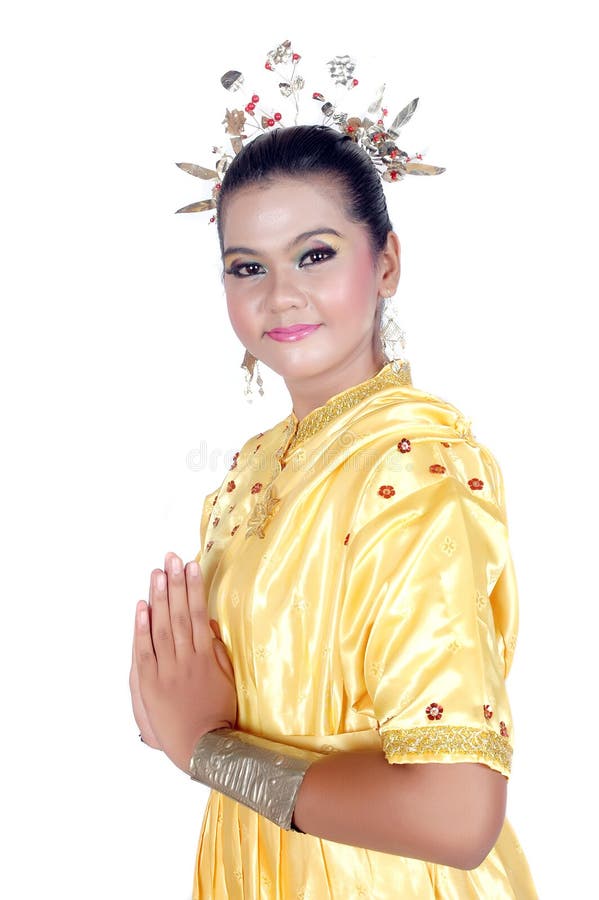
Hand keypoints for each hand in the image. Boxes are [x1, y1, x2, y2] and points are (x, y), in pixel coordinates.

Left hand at [133, 551, 236, 772]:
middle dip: (175, 584)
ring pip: (161, 627)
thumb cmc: (220, 714)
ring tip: (157, 573)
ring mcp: (166, 670)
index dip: (194, 588)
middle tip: (171, 558)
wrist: (203, 747)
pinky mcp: (150, 684)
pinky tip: (142, 607)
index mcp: (206, 656)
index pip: (197, 614)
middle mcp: (185, 658)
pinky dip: (141, 628)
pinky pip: (144, 651)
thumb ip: (217, 651)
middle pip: (178, 614)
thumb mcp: (227, 679)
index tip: (191, 565)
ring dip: (159, 598)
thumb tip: (207, 624)